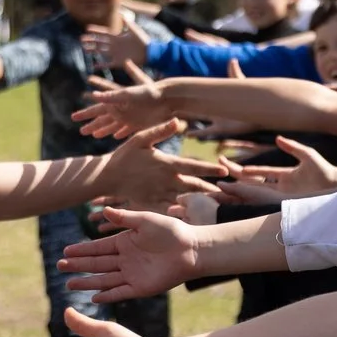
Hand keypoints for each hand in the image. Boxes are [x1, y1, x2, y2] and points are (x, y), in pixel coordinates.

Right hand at [56, 208, 202, 301]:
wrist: (192, 249)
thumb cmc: (172, 231)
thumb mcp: (145, 220)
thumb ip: (124, 217)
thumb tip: (104, 209)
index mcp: (125, 242)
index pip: (98, 247)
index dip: (82, 250)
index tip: (66, 251)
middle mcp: (125, 259)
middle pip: (97, 264)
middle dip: (78, 266)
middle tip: (60, 266)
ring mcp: (132, 274)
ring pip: (104, 279)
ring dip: (87, 282)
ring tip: (69, 284)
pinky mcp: (141, 288)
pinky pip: (120, 293)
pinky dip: (107, 296)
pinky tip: (93, 297)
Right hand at [73, 71, 177, 140]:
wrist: (168, 98)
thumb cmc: (149, 92)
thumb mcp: (128, 93)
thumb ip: (112, 96)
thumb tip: (93, 96)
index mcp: (117, 102)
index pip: (97, 109)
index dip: (86, 114)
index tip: (73, 118)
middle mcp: (121, 110)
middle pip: (103, 119)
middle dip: (91, 124)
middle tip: (80, 130)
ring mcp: (130, 118)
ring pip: (112, 126)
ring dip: (103, 130)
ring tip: (93, 135)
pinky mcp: (139, 124)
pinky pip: (126, 131)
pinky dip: (120, 134)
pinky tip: (115, 137)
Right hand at [80, 26, 151, 73]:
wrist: (150, 53)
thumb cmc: (143, 41)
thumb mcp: (134, 30)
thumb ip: (127, 22)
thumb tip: (121, 13)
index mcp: (117, 37)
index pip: (104, 33)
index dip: (96, 31)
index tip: (87, 28)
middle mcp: (114, 45)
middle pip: (100, 42)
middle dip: (90, 40)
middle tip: (81, 39)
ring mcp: (115, 54)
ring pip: (101, 51)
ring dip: (93, 50)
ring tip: (84, 48)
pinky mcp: (119, 62)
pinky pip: (108, 64)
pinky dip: (101, 65)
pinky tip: (94, 65)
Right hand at [96, 120, 222, 206]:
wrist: (107, 177)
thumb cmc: (124, 155)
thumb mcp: (140, 139)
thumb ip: (159, 131)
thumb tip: (178, 121)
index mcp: (166, 164)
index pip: (193, 166)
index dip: (210, 169)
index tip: (225, 171)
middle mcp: (165, 180)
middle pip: (194, 186)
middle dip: (211, 190)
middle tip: (229, 193)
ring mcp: (159, 194)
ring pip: (185, 200)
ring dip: (201, 202)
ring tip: (218, 205)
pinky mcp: (153, 204)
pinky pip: (171, 209)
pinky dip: (183, 212)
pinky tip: (196, 215)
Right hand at [224, 135, 336, 197]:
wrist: (335, 186)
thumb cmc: (325, 171)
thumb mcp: (307, 155)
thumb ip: (292, 147)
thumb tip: (277, 138)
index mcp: (285, 177)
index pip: (260, 172)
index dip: (246, 169)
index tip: (231, 163)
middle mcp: (280, 188)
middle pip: (252, 182)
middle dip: (235, 176)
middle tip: (219, 168)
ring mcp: (280, 196)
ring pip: (253, 192)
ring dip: (236, 189)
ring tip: (219, 185)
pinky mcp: (282, 201)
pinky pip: (261, 198)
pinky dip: (247, 195)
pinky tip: (235, 192)